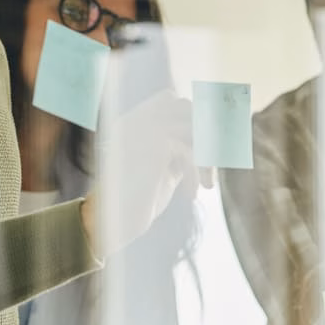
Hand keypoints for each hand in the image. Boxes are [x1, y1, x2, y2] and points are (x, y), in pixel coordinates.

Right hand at [84, 90, 201, 257]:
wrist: (114, 225)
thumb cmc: (138, 201)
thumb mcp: (162, 167)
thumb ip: (177, 146)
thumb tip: (207, 133)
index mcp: (132, 122)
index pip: (169, 99)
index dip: (192, 118)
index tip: (204, 147)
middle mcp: (134, 120)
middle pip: (185, 107)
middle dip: (204, 135)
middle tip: (210, 166)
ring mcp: (142, 130)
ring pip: (192, 127)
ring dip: (205, 159)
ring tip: (204, 185)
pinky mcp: (154, 145)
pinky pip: (189, 149)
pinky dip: (195, 173)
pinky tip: (190, 195)